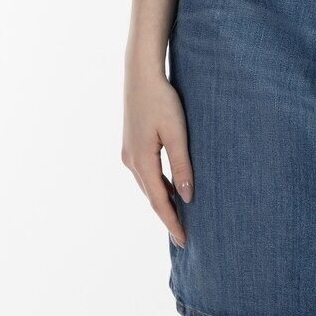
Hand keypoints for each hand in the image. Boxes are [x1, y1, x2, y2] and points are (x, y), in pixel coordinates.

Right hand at [121, 66, 193, 248]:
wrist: (141, 74)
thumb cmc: (162, 100)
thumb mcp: (176, 132)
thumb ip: (181, 164)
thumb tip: (186, 197)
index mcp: (141, 161)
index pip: (159, 201)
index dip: (172, 222)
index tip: (184, 241)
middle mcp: (131, 161)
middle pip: (151, 196)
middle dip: (167, 217)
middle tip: (185, 236)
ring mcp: (129, 152)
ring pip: (148, 185)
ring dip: (162, 201)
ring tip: (179, 216)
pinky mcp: (131, 144)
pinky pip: (146, 173)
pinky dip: (158, 185)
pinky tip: (169, 187)